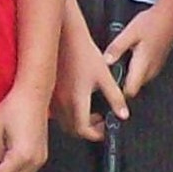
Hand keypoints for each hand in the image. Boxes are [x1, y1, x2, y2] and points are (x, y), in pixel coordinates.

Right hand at [54, 15, 127, 139]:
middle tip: (99, 121)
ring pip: (64, 122)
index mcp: (76, 99)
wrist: (65, 37)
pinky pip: (57, 112)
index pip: (83, 129)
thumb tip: (123, 114)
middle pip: (72, 130)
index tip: (104, 129)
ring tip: (90, 111)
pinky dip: (68, 114)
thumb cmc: (84, 53)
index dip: (95, 134)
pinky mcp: (49, 92)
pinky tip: (78, 102)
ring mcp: (54, 98)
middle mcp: (62, 102)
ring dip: (77, 123)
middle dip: (88, 130)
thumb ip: (115, 97)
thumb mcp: (105, 75)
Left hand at [104, 0, 172, 99]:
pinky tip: (130, 57)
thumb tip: (105, 62)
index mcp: (143, 65)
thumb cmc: (153, 22)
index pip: (131, 91)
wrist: (171, 15)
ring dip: (129, 77)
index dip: (118, 93)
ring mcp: (156, 67)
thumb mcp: (129, 33)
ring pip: (140, 81)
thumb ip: (117, 48)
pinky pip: (144, 73)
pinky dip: (135, 70)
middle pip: (134, 88)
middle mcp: (151, 70)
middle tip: (110, 73)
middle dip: (122, 84)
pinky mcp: (158, 62)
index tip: (108, 86)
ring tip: (118, 64)